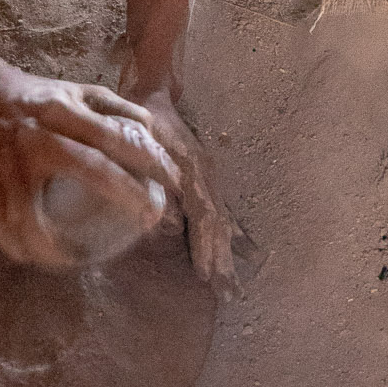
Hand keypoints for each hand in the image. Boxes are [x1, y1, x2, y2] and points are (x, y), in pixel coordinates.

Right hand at [0, 63, 182, 271]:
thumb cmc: (39, 98)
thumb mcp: (78, 91)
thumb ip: (116, 109)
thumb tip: (151, 133)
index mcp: (61, 110)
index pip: (111, 134)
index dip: (147, 158)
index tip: (172, 181)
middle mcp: (36, 137)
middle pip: (88, 168)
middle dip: (126, 194)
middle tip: (150, 218)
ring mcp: (8, 164)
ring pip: (32, 215)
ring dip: (57, 244)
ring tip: (78, 256)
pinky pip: (1, 226)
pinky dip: (19, 247)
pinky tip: (36, 257)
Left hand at [135, 90, 239, 293]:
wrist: (155, 93)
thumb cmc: (143, 120)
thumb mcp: (142, 146)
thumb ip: (155, 180)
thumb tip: (168, 223)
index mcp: (194, 171)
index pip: (203, 217)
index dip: (205, 247)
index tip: (206, 275)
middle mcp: (207, 177)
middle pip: (218, 225)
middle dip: (222, 260)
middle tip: (227, 293)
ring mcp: (209, 178)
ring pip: (222, 221)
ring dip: (228, 253)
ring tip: (233, 284)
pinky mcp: (206, 178)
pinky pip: (221, 210)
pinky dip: (232, 233)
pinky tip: (244, 252)